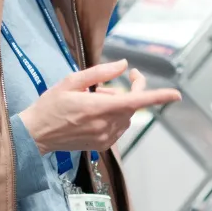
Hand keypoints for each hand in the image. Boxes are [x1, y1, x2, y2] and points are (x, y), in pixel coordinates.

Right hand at [18, 59, 181, 154]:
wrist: (35, 134)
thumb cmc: (51, 105)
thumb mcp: (71, 81)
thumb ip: (100, 73)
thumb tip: (123, 65)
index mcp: (100, 107)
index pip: (137, 101)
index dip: (158, 97)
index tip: (176, 95)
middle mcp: (106, 125)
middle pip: (131, 104)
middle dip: (124, 91)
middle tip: (102, 87)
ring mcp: (105, 137)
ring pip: (125, 115)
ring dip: (116, 105)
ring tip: (91, 102)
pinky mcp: (102, 145)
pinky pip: (118, 127)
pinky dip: (112, 117)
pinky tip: (92, 115)